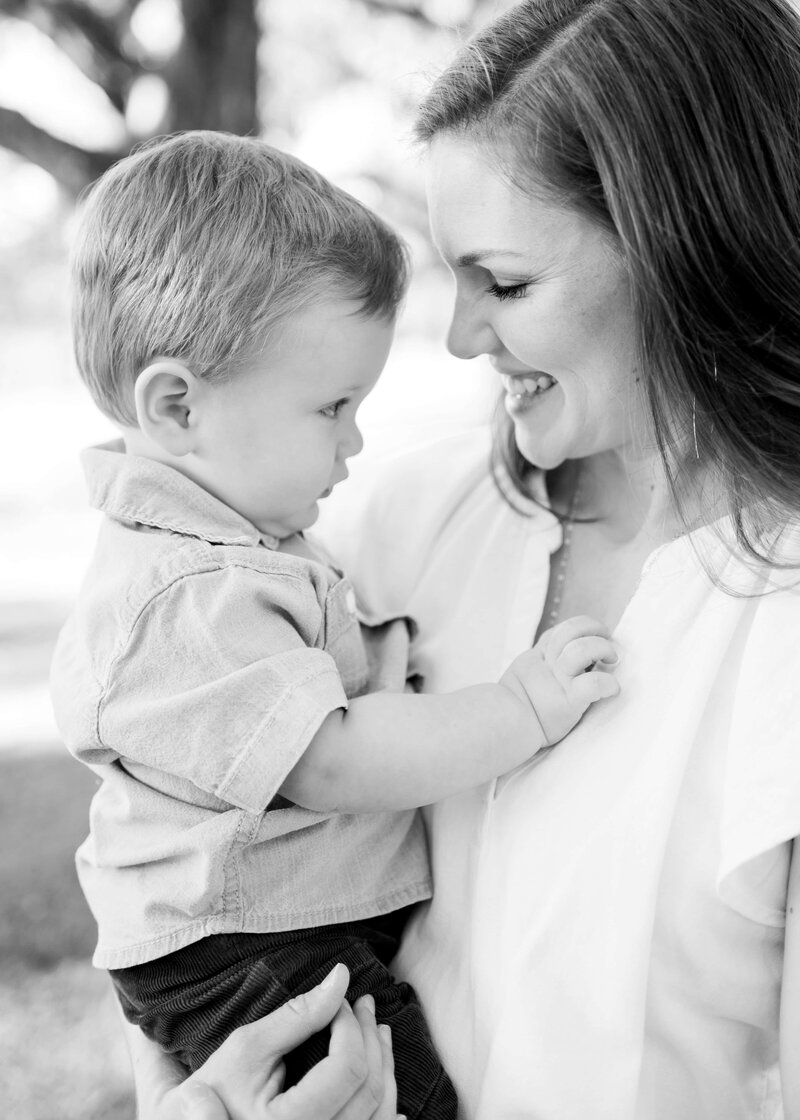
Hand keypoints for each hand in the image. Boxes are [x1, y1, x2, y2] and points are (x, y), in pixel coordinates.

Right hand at [145, 964, 400, 1119]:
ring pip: (379, 1114)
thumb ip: (298, 1015)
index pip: (347, 1068)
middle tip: (363, 1005)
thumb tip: (341, 977)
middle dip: (371, 1039)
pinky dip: (386, 1108)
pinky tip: (389, 1086)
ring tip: (378, 1032)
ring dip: (384, 1066)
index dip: (351, 1025)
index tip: (340, 1000)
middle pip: (369, 1089)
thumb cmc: (214, 1089)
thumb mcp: (247, 1047)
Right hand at [501, 615, 619, 744]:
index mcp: (536, 658)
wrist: (503, 728)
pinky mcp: (568, 701)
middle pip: (571, 630)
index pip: (560, 631)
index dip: (581, 627)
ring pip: (581, 649)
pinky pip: (593, 684)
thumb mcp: (521, 678)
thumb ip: (537, 667)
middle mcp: (547, 665)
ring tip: (611, 658)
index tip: (594, 635)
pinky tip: (612, 689)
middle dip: (594, 629)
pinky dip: (608, 683)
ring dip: (603, 648)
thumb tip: (558, 662)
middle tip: (607, 642)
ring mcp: (558, 681)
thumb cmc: (514, 711)